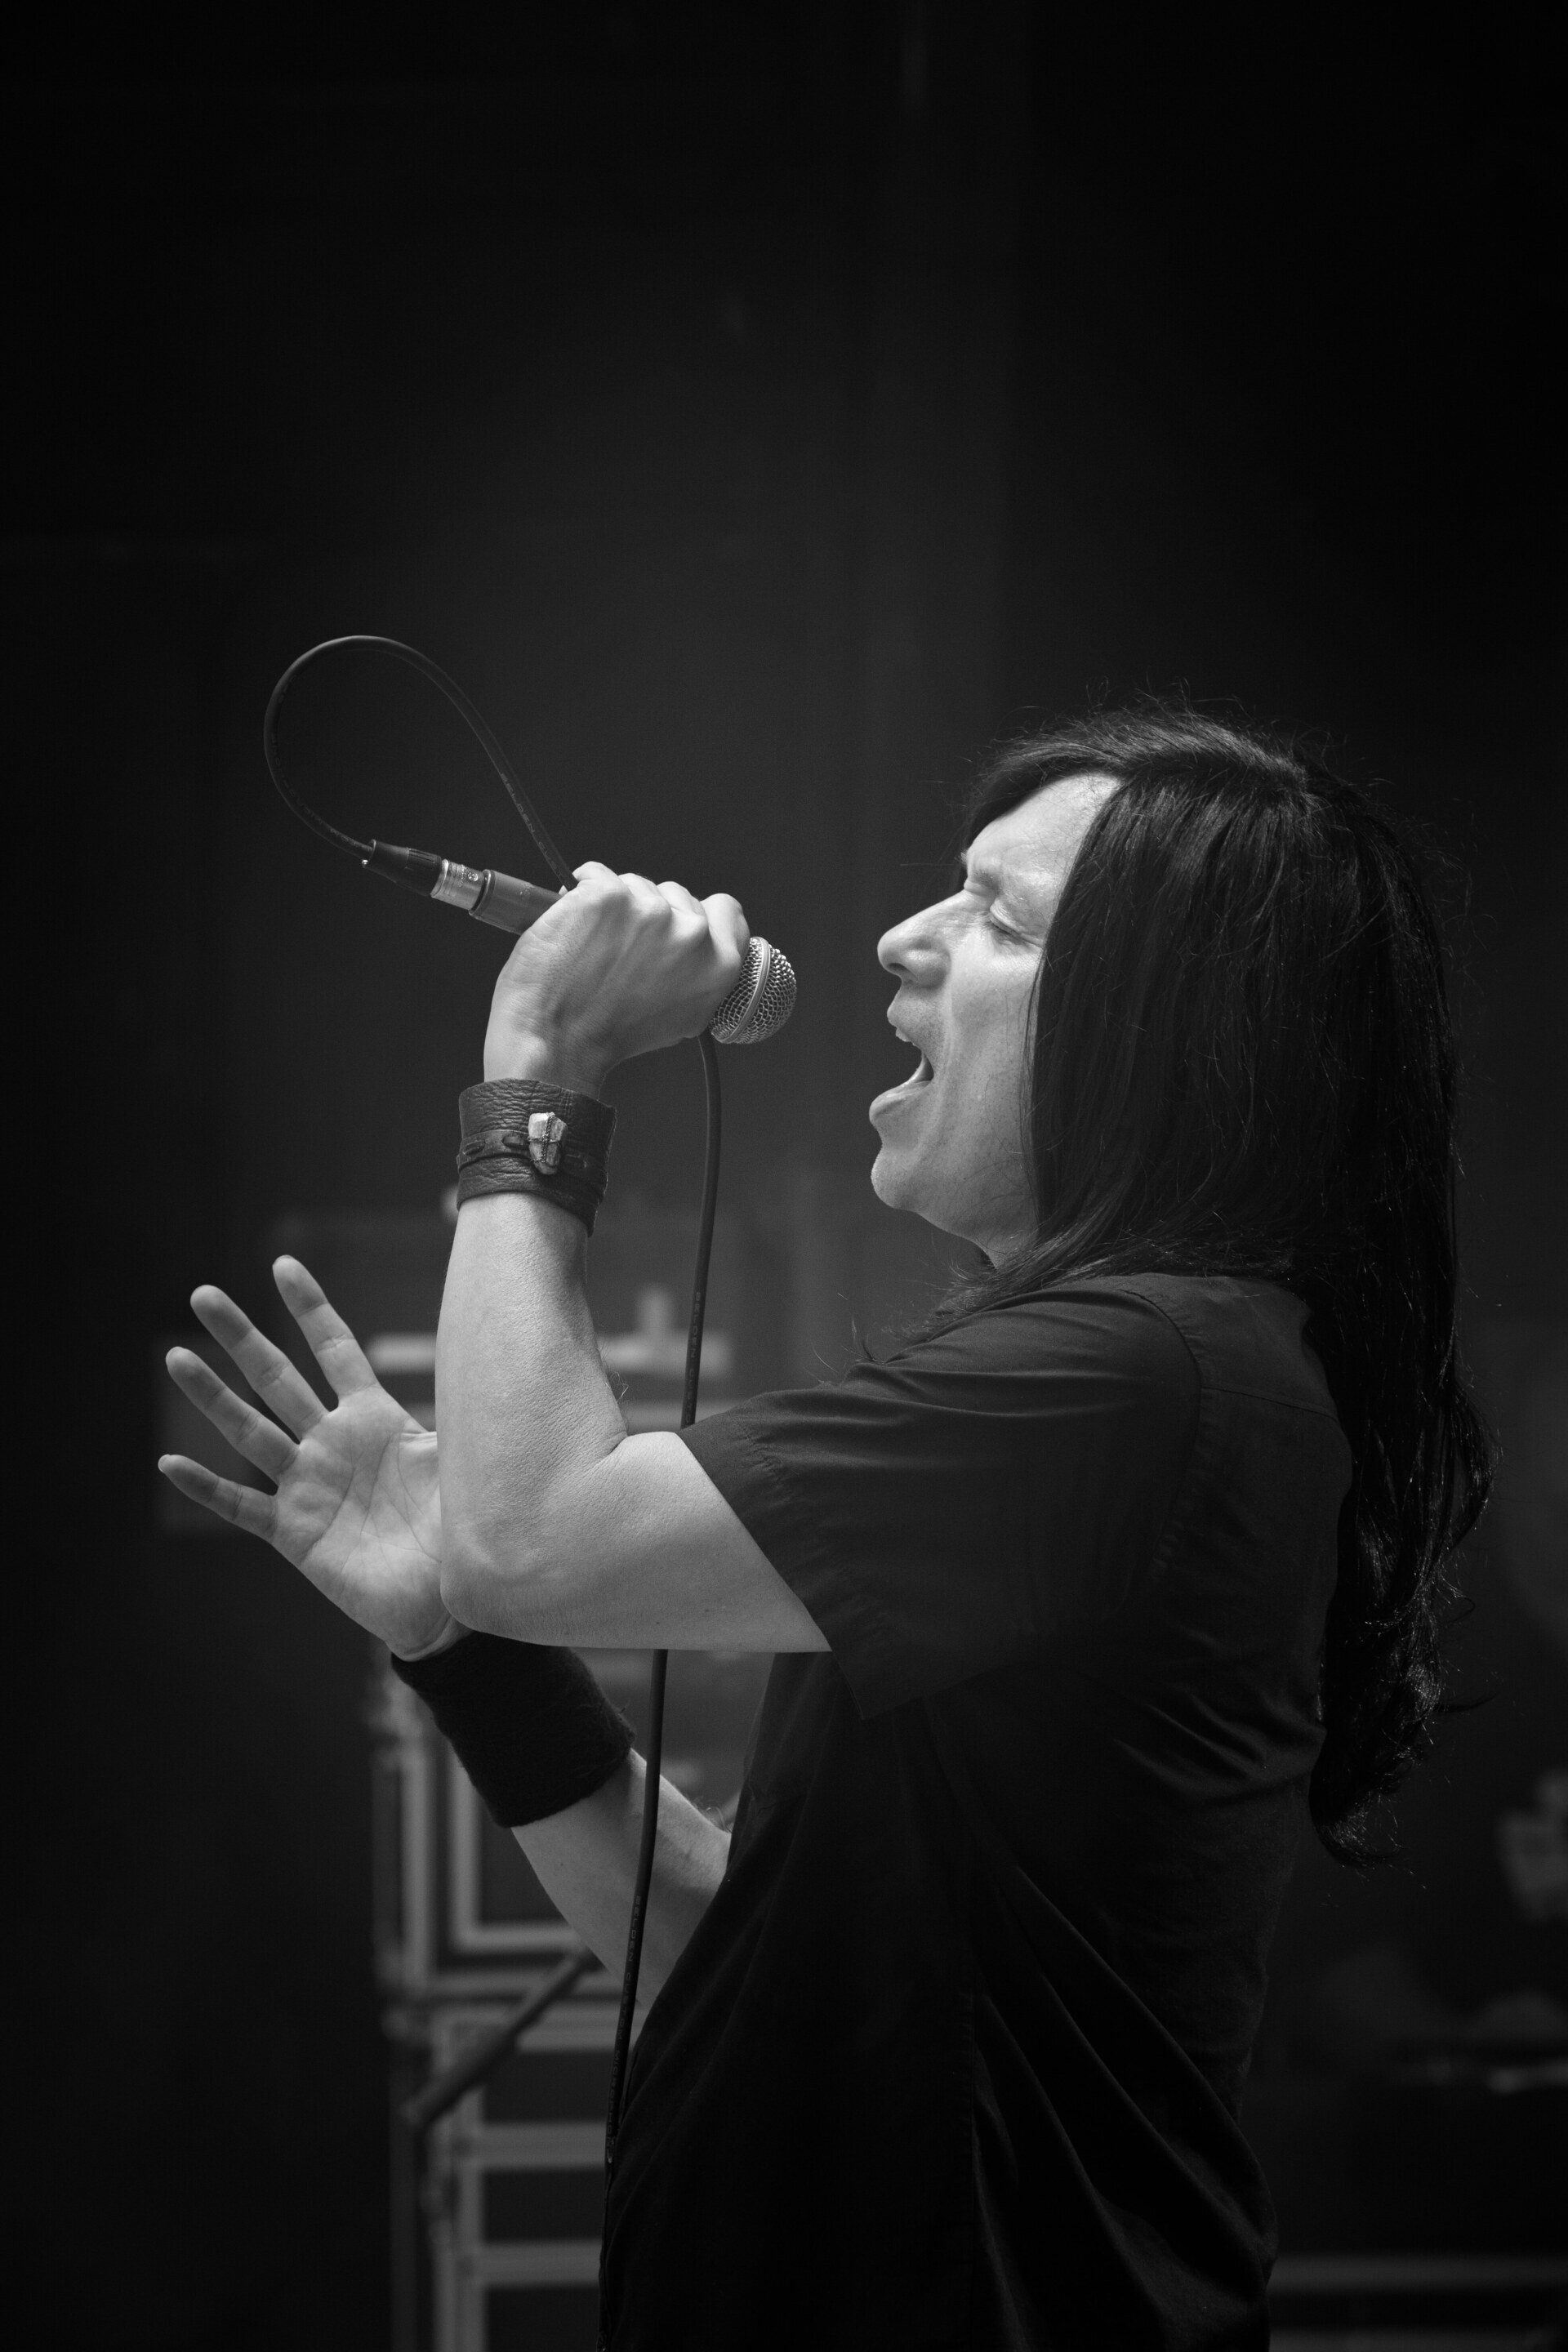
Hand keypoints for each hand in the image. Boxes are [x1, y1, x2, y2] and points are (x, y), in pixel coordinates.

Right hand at [158, 1257, 456, 1660]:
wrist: (447, 1602)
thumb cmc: (462, 1531)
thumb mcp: (465, 1463)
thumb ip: (466, 1416)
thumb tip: (496, 1359)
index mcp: (374, 1419)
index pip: (336, 1352)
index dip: (312, 1310)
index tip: (283, 1266)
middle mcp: (332, 1444)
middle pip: (278, 1378)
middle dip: (241, 1337)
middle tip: (203, 1295)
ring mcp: (308, 1486)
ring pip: (249, 1431)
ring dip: (212, 1396)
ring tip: (175, 1357)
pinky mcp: (293, 1532)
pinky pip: (241, 1505)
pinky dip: (206, 1486)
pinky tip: (170, 1462)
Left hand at [484, 863, 748, 1085]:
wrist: (558, 1042)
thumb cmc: (609, 1035)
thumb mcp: (681, 1019)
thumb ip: (700, 975)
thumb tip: (695, 949)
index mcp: (719, 966)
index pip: (725, 910)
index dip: (698, 912)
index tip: (674, 921)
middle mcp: (692, 935)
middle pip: (675, 894)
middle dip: (648, 913)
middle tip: (622, 951)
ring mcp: (650, 911)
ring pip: (634, 884)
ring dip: (614, 906)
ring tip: (594, 946)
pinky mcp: (608, 895)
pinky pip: (593, 874)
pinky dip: (579, 892)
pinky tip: (573, 924)